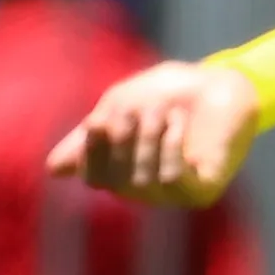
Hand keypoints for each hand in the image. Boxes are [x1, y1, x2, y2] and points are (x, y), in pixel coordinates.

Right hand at [48, 60, 262, 207]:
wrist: (220, 81)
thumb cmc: (169, 93)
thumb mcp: (119, 107)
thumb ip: (89, 137)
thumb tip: (53, 170)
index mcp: (123, 171)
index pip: (94, 176)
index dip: (92, 151)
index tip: (98, 121)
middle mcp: (147, 189)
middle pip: (114, 180)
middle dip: (122, 138)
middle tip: (140, 107)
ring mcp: (176, 194)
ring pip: (141, 181)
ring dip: (148, 139)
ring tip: (163, 112)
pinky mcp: (203, 189)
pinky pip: (171, 180)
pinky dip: (169, 148)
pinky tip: (177, 126)